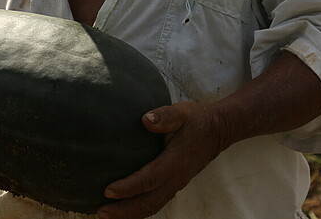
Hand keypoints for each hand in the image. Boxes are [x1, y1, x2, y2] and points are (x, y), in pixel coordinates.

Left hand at [97, 102, 227, 218]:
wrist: (218, 130)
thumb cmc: (197, 119)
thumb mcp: (181, 112)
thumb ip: (164, 116)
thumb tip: (145, 119)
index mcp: (175, 161)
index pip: (149, 179)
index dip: (128, 187)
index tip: (107, 191)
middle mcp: (176, 178)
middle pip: (149, 202)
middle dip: (124, 210)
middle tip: (101, 212)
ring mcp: (177, 184)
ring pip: (153, 207)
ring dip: (130, 214)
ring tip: (107, 216)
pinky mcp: (175, 184)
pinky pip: (156, 203)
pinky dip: (140, 210)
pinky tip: (125, 209)